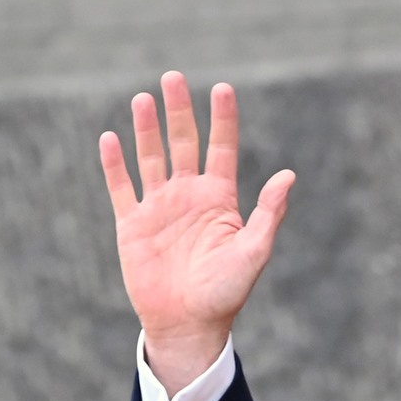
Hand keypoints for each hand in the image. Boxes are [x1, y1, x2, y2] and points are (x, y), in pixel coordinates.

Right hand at [99, 71, 295, 395]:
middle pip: (184, 143)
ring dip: (147, 129)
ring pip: (152, 157)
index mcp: (220, 200)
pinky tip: (111, 137)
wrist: (189, 324)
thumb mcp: (253, 252)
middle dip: (179, 111)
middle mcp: (190, 197)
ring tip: (144, 98)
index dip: (223, 119)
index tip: (222, 87)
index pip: (222, 149)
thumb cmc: (226, 292)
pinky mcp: (133, 224)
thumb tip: (289, 176)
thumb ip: (268, 213)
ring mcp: (160, 208)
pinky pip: (122, 187)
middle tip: (173, 77)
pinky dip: (114, 164)